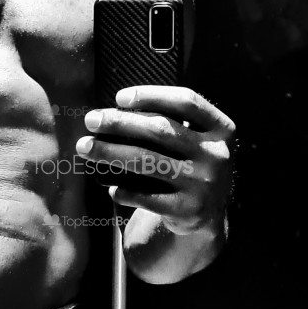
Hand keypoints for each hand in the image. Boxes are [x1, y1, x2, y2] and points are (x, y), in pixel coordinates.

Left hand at [76, 85, 234, 234]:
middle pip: (161, 130)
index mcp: (222, 130)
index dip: (152, 94)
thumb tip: (117, 112)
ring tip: (85, 147)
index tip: (120, 97)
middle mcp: (216, 155)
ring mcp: (203, 184)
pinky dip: (124, 191)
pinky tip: (111, 187)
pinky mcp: (187, 209)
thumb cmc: (192, 165)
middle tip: (91, 120)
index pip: (186, 102)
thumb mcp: (198, 141)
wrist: (209, 214)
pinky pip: (146, 197)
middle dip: (120, 122)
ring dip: (110, 152)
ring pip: (148, 162)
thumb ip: (173, 123)